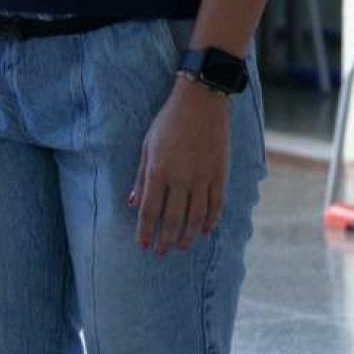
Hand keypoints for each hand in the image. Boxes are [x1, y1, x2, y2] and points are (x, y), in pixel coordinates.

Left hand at [130, 78, 230, 254]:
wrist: (201, 102)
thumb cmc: (168, 122)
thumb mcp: (147, 146)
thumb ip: (141, 177)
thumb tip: (132, 203)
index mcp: (159, 170)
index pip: (150, 210)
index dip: (146, 231)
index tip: (143, 245)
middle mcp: (181, 178)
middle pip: (173, 218)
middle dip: (166, 239)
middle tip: (161, 252)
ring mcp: (203, 178)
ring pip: (196, 217)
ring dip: (187, 236)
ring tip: (181, 246)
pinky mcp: (220, 175)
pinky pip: (216, 205)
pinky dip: (210, 221)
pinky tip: (203, 231)